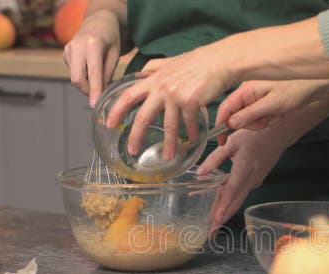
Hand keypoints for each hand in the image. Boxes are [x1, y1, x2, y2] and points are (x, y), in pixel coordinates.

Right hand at [63, 10, 121, 107]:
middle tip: (101, 94)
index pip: (92, 73)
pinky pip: (73, 73)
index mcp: (93, 44)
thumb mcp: (115, 54)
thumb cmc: (111, 38)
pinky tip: (91, 69)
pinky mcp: (65, 53)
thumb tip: (102, 94)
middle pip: (77, 79)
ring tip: (99, 78)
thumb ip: (108, 74)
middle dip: (89, 91)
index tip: (95, 104)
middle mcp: (77, 46)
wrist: (98, 21)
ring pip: (75, 78)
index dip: (94, 90)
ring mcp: (68, 49)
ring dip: (87, 84)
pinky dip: (83, 77)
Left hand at [103, 44, 237, 158]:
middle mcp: (161, 87)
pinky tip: (193, 139)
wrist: (219, 61)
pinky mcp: (191, 101)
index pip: (128, 95)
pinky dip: (191, 132)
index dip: (116, 110)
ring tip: (168, 157)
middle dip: (135, 136)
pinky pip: (189, 123)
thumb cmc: (197, 62)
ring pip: (169, 125)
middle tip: (132, 150)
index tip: (109, 123)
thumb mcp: (171, 62)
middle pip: (143, 116)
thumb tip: (144, 70)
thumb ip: (156, 67)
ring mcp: (175, 95)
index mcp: (153, 79)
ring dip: (169, 144)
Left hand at [197, 128, 290, 232]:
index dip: (222, 207)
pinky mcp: (256, 180)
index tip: (215, 221)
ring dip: (226, 212)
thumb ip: (215, 158)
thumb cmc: (255, 135)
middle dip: (222, 219)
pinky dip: (232, 200)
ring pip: (239, 200)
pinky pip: (242, 193)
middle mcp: (251, 179)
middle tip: (211, 232)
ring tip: (214, 224)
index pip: (230, 192)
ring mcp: (255, 181)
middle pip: (235, 203)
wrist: (279, 133)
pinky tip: (221, 203)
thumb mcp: (232, 142)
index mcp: (244, 169)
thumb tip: (200, 173)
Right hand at [216, 79, 328, 140]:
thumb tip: (231, 124)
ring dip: (263, 122)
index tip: (222, 140)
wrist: (317, 84)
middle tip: (267, 121)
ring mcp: (257, 95)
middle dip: (252, 123)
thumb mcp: (272, 104)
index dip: (222, 124)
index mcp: (246, 88)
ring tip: (277, 115)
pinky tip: (280, 114)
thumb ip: (250, 114)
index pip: (226, 108)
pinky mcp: (266, 100)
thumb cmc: (296, 88)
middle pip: (238, 115)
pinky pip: (261, 115)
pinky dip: (270, 118)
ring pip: (251, 118)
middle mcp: (249, 91)